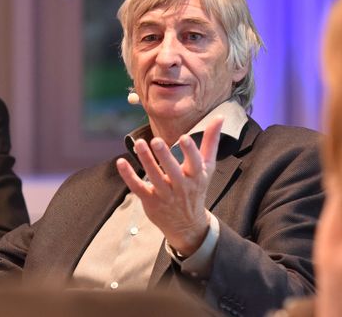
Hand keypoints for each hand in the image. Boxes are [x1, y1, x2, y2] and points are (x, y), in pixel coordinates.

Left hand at [116, 116, 223, 255]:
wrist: (187, 224)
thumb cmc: (196, 188)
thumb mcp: (208, 167)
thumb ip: (211, 142)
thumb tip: (220, 116)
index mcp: (197, 176)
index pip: (195, 163)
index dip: (190, 151)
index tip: (184, 137)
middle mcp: (181, 187)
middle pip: (172, 171)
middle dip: (164, 156)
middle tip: (156, 140)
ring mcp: (165, 195)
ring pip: (154, 177)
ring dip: (146, 160)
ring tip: (139, 143)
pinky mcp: (150, 200)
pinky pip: (138, 188)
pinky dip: (128, 176)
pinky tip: (121, 162)